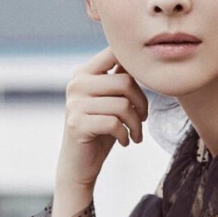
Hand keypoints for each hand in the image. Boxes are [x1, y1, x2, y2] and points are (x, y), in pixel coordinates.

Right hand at [57, 46, 148, 188]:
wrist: (79, 163)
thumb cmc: (101, 128)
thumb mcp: (111, 100)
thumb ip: (120, 78)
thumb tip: (142, 58)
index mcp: (84, 73)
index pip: (114, 53)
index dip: (135, 65)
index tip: (143, 86)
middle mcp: (77, 84)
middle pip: (125, 82)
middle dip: (142, 103)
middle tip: (142, 118)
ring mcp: (75, 104)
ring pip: (123, 105)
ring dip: (136, 124)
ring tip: (135, 133)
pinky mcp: (77, 124)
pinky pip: (114, 124)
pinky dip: (126, 135)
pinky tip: (125, 141)